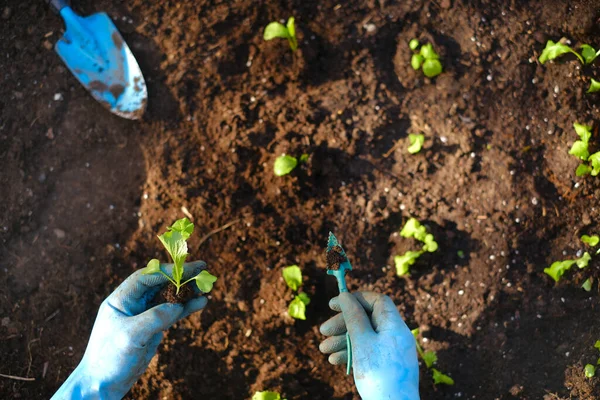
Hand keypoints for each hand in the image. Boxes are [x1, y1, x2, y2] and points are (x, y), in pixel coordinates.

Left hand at [51, 262, 208, 399]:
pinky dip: (187, 307)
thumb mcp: (130, 336)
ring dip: (187, 291)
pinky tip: (201, 303)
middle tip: (203, 270)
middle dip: (181, 277)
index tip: (188, 268)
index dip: (168, 270)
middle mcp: (133, 304)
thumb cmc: (109, 358)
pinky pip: (173, 313)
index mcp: (121, 299)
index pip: (146, 277)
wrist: (102, 385)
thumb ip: (154, 318)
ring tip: (206, 286)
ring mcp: (144, 316)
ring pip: (169, 297)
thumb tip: (177, 305)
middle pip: (160, 283)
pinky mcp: (153, 328)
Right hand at [319, 292, 419, 399]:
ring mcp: (391, 351)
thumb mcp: (362, 340)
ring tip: (323, 349)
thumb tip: (346, 296)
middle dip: (343, 324)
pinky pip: (367, 351)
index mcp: (394, 325)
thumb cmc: (378, 372)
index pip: (376, 301)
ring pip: (364, 337)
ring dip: (342, 340)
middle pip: (367, 319)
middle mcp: (394, 335)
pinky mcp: (386, 365)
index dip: (355, 299)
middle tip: (323, 331)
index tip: (333, 305)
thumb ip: (353, 316)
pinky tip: (335, 360)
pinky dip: (351, 353)